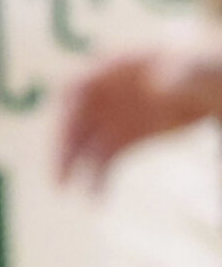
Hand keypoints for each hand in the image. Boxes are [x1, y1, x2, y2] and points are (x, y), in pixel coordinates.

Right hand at [60, 49, 221, 187]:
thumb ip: (180, 76)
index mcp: (115, 68)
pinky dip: (98, 178)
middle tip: (59, 172)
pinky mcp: (124, 139)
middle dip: (63, 144)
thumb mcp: (197, 70)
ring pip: (84, 143)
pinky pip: (104, 160)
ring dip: (72, 165)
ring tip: (66, 189)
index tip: (63, 118)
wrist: (209, 90)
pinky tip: (97, 198)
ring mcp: (112, 118)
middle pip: (73, 118)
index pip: (79, 84)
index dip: (68, 101)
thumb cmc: (203, 71)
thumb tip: (158, 88)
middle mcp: (104, 94)